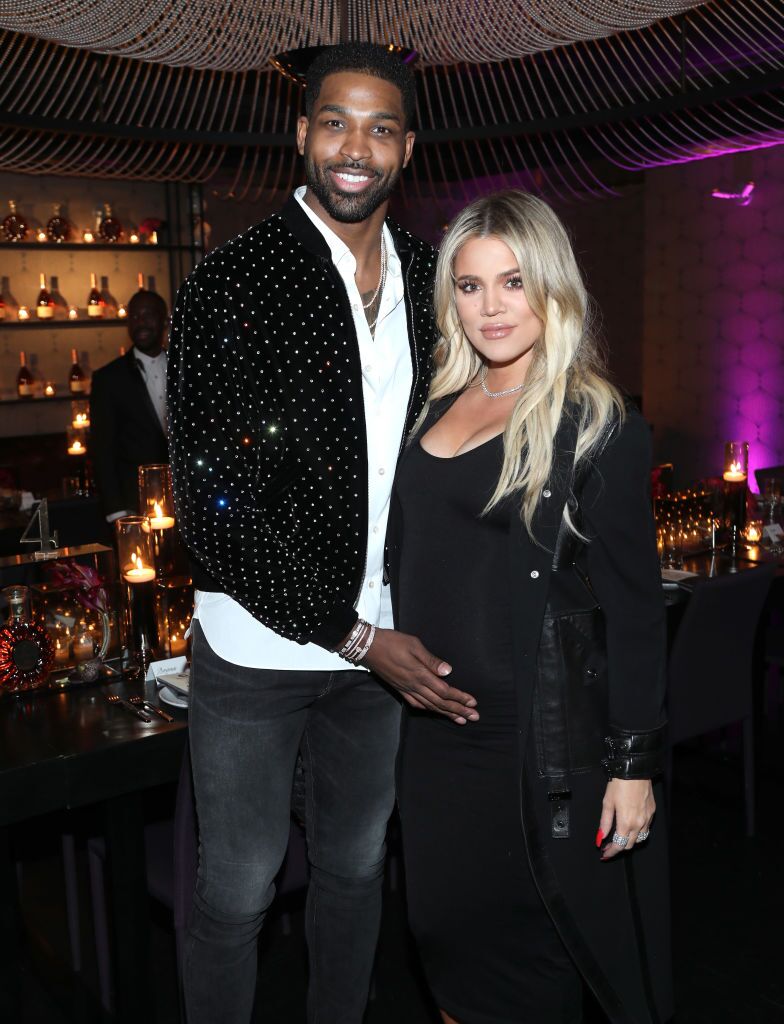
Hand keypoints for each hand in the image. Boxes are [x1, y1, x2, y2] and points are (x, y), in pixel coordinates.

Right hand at [362, 627, 478, 724]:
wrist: (368, 647)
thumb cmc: (392, 642)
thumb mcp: (414, 645)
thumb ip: (431, 660)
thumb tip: (448, 671)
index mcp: (420, 674)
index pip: (445, 691)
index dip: (460, 698)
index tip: (473, 703)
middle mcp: (414, 686)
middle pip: (440, 703)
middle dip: (458, 710)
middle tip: (474, 718)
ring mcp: (406, 689)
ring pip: (430, 706)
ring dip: (446, 713)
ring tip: (460, 720)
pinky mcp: (400, 689)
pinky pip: (417, 704)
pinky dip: (429, 710)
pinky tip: (435, 712)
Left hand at [597, 778, 654, 859]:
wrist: (634, 770)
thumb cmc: (619, 784)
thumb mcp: (607, 803)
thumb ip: (604, 823)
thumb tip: (600, 838)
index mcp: (626, 823)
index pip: (619, 846)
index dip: (611, 852)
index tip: (604, 854)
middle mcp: (639, 823)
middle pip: (630, 845)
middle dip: (619, 847)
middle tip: (608, 845)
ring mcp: (647, 818)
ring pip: (640, 838)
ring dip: (629, 841)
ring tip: (619, 837)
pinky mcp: (652, 812)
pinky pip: (646, 828)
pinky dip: (638, 831)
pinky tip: (630, 826)